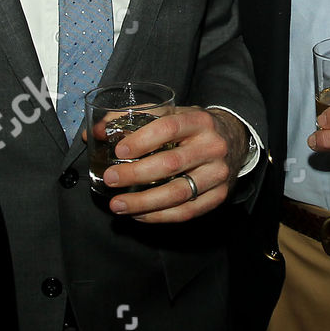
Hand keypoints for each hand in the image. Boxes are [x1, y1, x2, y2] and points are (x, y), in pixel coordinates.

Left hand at [101, 106, 248, 221]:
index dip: (143, 139)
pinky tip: (138, 215)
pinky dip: (159, 216)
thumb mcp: (171, 114)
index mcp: (199, 120)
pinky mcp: (219, 196)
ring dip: (143, 202)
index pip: (169, 127)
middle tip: (110, 179)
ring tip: (117, 204)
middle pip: (171, 164)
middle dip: (135, 174)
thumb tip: (96, 132)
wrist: (233, 140)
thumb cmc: (191, 128)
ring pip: (178, 193)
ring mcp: (218, 173)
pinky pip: (187, 212)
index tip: (119, 150)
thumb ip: (134, 119)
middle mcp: (212, 146)